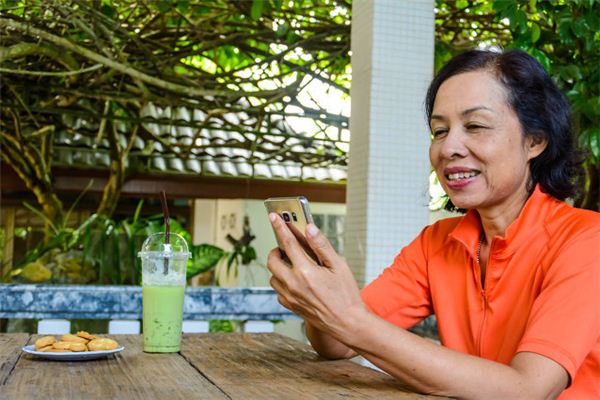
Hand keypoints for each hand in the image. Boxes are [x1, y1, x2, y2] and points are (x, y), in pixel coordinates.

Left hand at [266, 213, 366, 339]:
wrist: (347, 323)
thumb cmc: (346, 295)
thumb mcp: (339, 266)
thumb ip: (322, 246)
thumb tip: (309, 228)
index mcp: (306, 272)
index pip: (287, 243)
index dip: (280, 227)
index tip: (273, 216)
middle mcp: (293, 284)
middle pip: (272, 260)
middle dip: (276, 249)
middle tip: (286, 246)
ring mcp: (289, 297)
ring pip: (273, 276)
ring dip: (279, 266)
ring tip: (293, 262)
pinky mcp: (289, 306)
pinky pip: (278, 289)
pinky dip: (282, 281)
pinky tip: (295, 279)